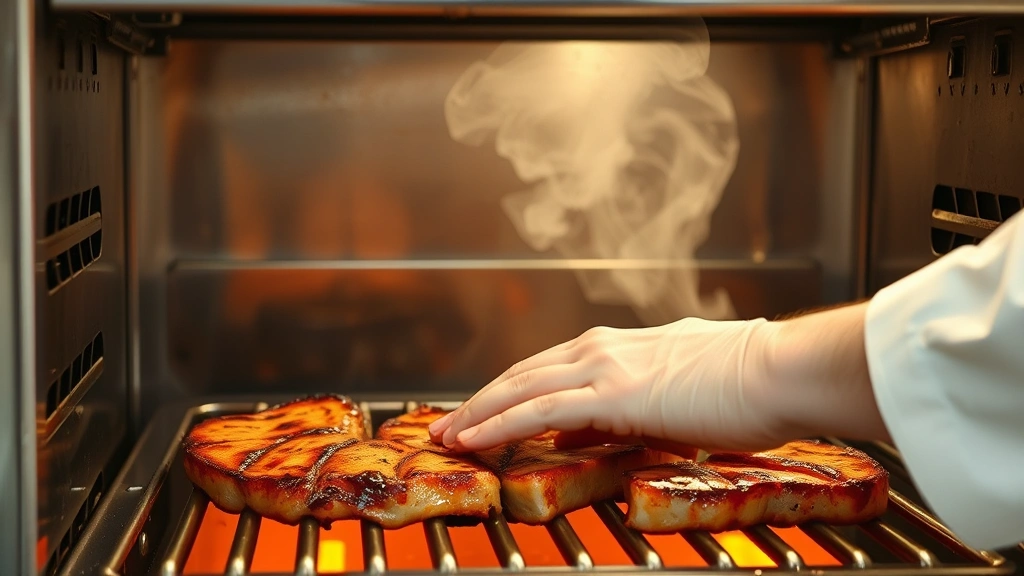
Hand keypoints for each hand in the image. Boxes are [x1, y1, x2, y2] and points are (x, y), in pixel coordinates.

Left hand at [428, 317, 790, 453]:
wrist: (778, 373)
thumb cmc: (747, 384)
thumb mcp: (679, 388)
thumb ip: (634, 403)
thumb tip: (600, 423)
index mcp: (620, 346)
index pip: (547, 368)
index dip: (508, 390)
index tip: (482, 408)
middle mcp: (603, 348)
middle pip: (522, 374)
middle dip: (479, 400)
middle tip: (447, 423)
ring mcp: (605, 367)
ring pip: (520, 389)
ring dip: (477, 413)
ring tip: (447, 435)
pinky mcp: (611, 394)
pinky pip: (539, 411)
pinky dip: (499, 424)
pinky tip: (476, 438)